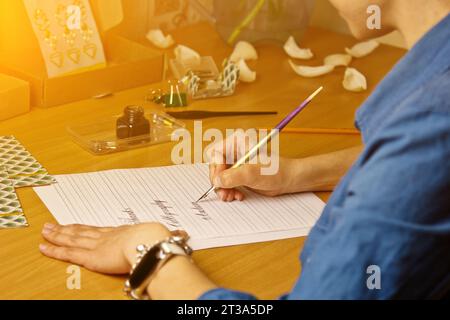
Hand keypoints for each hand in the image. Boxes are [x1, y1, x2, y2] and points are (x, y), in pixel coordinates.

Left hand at [40, 223, 170, 273]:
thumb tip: (182, 235)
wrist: (151, 244)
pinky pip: (69, 253)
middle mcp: (106, 236)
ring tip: (45, 231)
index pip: (100, 230)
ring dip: (57, 235)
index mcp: (122, 232)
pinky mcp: (90, 256)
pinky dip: (55, 249)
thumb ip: (170, 237)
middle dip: (67, 228)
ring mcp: (96, 245)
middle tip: (52, 224)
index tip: (77, 225)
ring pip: (72, 239)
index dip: (87, 228)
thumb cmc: (156, 240)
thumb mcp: (164, 237)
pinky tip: (44, 246)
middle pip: (82, 231)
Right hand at [207, 133, 296, 201]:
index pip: (216, 154)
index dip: (216, 169)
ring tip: (231, 196)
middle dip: (219, 181)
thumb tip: (217, 181)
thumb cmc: (276, 171)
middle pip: (216, 166)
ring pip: (220, 176)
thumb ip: (233, 176)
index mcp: (237, 142)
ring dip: (224, 188)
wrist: (288, 179)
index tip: (220, 181)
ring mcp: (236, 163)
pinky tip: (238, 195)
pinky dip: (229, 190)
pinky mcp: (239, 173)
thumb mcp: (252, 173)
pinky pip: (227, 182)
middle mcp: (235, 151)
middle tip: (223, 193)